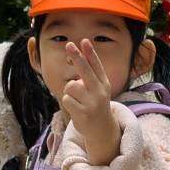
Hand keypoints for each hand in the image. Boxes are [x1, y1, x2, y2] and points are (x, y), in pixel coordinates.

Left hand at [60, 39, 118, 165]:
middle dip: (77, 57)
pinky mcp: (83, 113)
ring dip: (69, 91)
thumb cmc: (94, 103)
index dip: (90, 52)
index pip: (96, 65)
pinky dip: (67, 102)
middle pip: (85, 71)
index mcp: (104, 83)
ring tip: (76, 99)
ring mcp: (92, 103)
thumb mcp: (97, 89)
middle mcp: (100, 92)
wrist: (101, 129)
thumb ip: (89, 75)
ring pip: (70, 86)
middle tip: (69, 44)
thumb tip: (76, 56)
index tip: (84, 40)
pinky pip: (66, 99)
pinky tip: (75, 108)